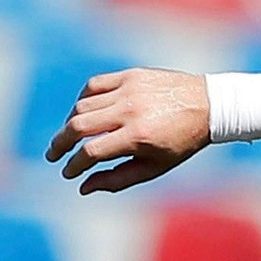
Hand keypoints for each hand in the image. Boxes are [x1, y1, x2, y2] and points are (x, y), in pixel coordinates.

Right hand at [47, 69, 210, 193]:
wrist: (206, 105)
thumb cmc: (180, 144)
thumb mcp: (153, 168)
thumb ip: (117, 179)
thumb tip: (83, 186)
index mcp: (137, 137)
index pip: (91, 152)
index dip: (74, 165)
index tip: (67, 172)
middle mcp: (130, 111)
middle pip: (79, 125)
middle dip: (60, 143)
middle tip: (53, 154)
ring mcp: (128, 89)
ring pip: (83, 105)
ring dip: (71, 123)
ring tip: (70, 137)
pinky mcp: (129, 74)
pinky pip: (94, 85)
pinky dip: (83, 100)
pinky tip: (82, 113)